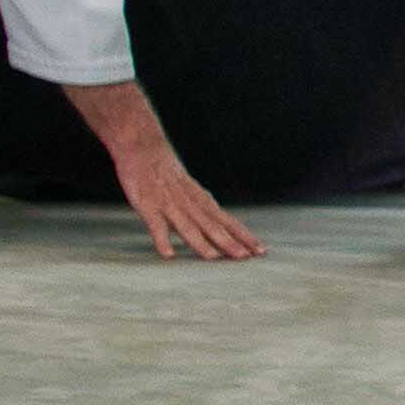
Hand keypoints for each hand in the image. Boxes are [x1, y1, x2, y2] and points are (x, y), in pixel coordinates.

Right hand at [70, 74, 262, 262]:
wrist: (143, 146)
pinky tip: (168, 254)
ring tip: (214, 258)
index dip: (244, 236)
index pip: (228, 221)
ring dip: (201, 243)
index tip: (261, 251)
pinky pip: (156, 225)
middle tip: (246, 258)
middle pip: (213, 226)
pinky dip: (162, 239)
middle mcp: (190, 204)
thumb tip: (222, 228)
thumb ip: (203, 209)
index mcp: (202, 201)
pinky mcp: (148, 205)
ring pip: (188, 226)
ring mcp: (169, 205)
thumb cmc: (167, 172)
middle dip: (229, 242)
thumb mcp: (191, 190)